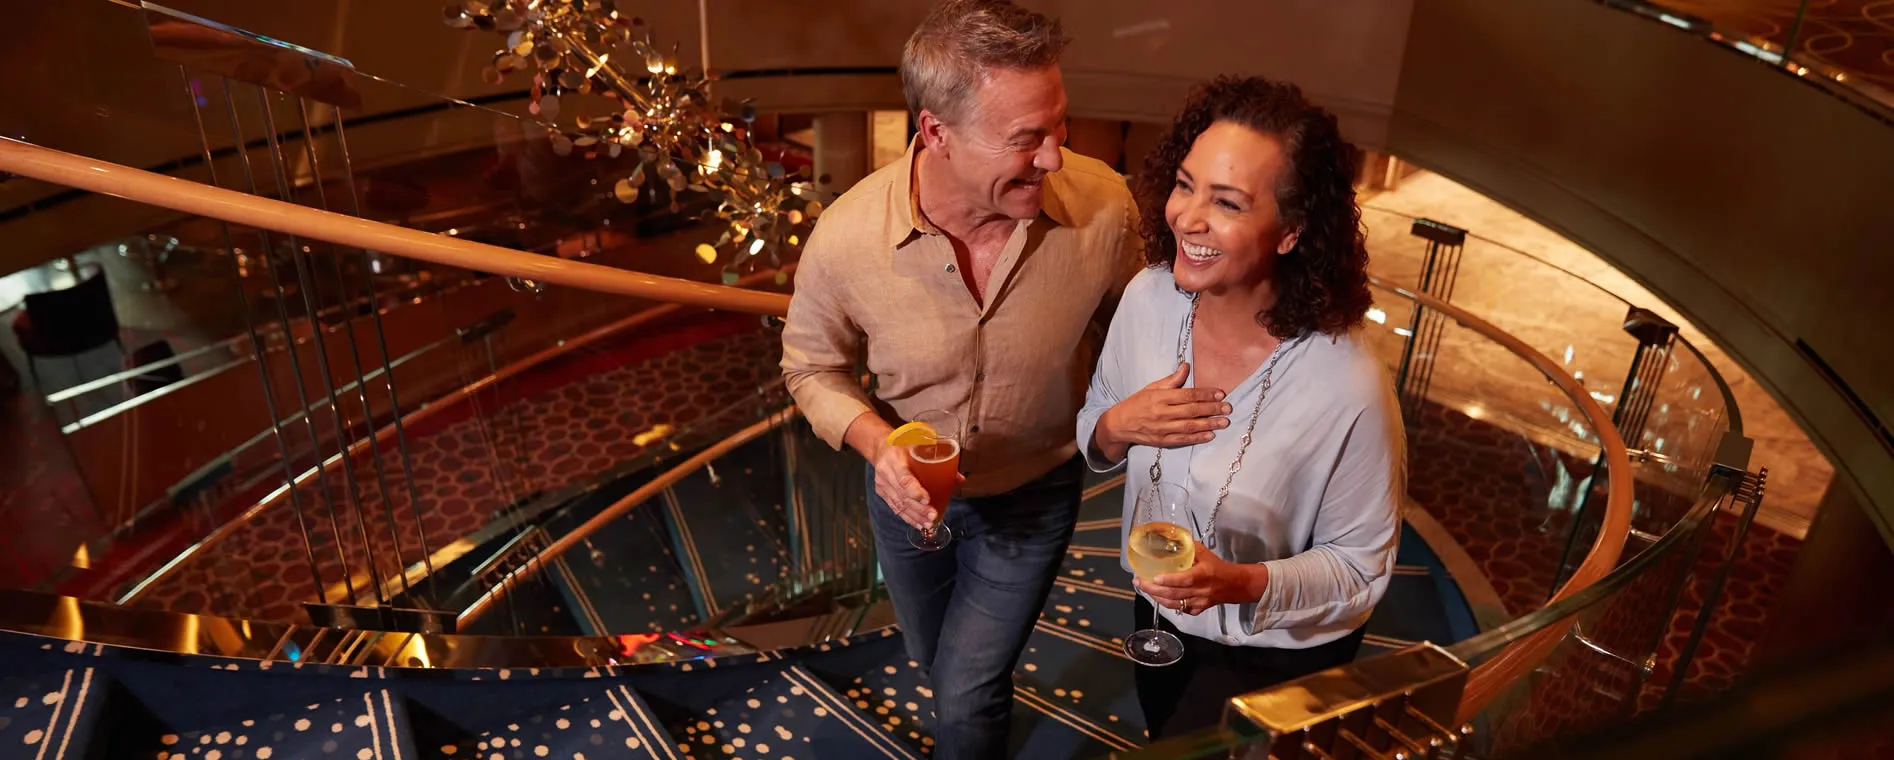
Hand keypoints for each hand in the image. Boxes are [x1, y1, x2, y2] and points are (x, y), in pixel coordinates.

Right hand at [871, 441, 938, 530]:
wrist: (881, 448)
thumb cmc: (904, 446)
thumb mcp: (920, 446)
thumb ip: (940, 461)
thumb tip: (959, 478)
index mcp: (895, 459)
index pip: (904, 479)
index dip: (915, 492)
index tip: (927, 500)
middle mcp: (886, 473)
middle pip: (903, 495)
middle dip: (919, 509)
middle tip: (933, 516)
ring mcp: (882, 484)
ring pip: (899, 504)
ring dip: (915, 516)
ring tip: (929, 524)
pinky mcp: (882, 493)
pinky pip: (895, 508)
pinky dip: (908, 517)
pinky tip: (918, 524)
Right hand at [1096, 363, 1229, 459]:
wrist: (1120, 424)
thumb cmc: (1138, 403)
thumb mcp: (1152, 388)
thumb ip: (1171, 380)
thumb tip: (1186, 366)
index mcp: (1160, 397)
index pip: (1187, 395)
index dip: (1205, 394)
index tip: (1220, 394)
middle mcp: (1162, 413)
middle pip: (1191, 410)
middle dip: (1212, 409)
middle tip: (1228, 408)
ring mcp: (1162, 429)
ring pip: (1189, 426)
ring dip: (1209, 424)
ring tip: (1224, 422)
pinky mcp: (1162, 441)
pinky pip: (1182, 440)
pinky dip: (1197, 438)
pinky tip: (1210, 435)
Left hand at [1134, 541, 1268, 615]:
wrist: (1235, 585)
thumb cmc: (1218, 567)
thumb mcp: (1205, 553)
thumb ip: (1187, 547)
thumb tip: (1169, 539)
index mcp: (1204, 574)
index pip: (1185, 579)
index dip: (1169, 580)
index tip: (1154, 577)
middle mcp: (1201, 590)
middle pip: (1174, 594)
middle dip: (1153, 589)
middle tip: (1139, 582)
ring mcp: (1199, 602)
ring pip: (1175, 604)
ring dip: (1157, 598)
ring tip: (1144, 588)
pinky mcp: (1199, 609)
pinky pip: (1180, 609)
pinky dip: (1168, 604)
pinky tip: (1158, 597)